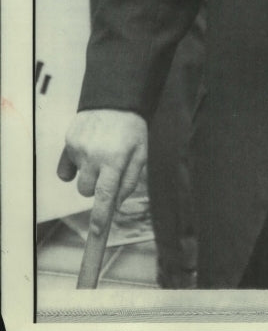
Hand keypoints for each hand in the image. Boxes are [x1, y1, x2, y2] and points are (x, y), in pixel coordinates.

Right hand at [57, 109, 146, 235]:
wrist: (116, 98)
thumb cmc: (131, 129)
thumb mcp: (141, 153)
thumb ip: (129, 181)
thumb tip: (116, 205)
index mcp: (116, 159)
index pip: (106, 196)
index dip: (100, 218)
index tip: (96, 233)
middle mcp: (95, 155)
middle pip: (86, 192)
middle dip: (96, 187)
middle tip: (108, 168)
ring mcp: (79, 148)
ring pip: (77, 180)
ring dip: (87, 175)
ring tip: (100, 154)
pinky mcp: (68, 141)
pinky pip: (64, 169)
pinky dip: (73, 166)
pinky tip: (85, 152)